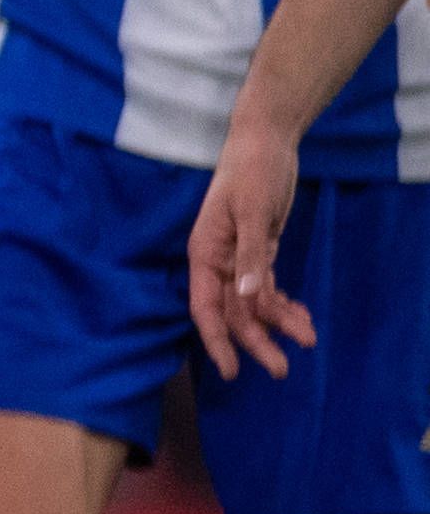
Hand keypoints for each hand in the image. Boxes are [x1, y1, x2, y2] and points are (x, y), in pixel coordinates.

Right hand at [190, 123, 315, 380]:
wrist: (265, 143)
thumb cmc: (251, 172)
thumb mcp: (251, 212)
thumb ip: (250, 256)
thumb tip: (247, 298)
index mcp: (206, 255)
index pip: (206, 308)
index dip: (218, 341)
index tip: (232, 371)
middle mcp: (218, 264)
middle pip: (235, 313)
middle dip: (257, 342)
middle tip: (283, 369)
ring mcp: (239, 260)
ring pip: (255, 304)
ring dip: (279, 324)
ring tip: (307, 340)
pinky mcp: (259, 253)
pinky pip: (269, 289)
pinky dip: (284, 305)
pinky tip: (303, 319)